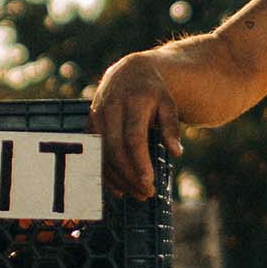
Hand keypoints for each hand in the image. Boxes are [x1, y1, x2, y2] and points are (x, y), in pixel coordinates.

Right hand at [90, 53, 183, 199]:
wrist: (128, 73)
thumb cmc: (153, 92)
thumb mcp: (168, 104)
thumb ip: (171, 128)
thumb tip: (177, 153)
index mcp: (133, 102)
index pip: (133, 137)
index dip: (139, 162)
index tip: (148, 182)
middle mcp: (110, 109)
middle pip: (116, 150)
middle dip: (130, 176)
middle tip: (146, 194)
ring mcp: (96, 118)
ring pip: (103, 155)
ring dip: (119, 179)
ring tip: (138, 194)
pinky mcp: (89, 126)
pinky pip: (94, 155)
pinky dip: (106, 174)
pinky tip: (119, 190)